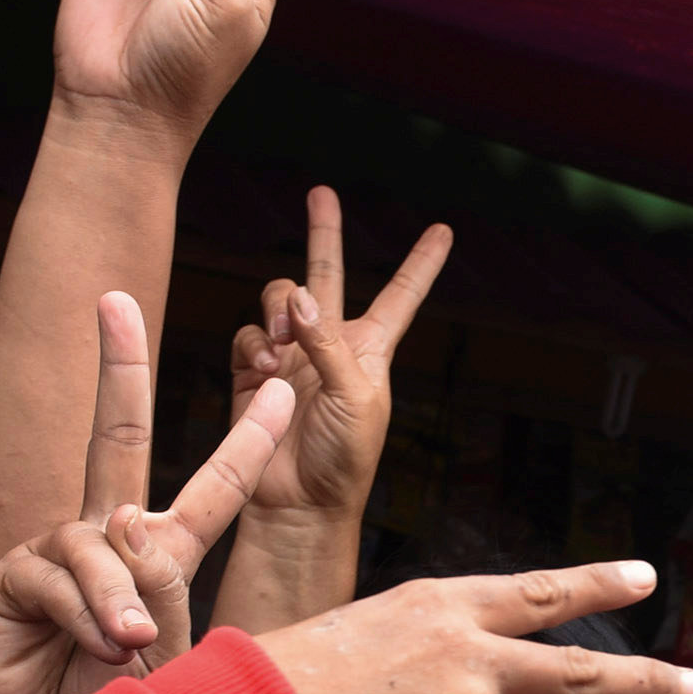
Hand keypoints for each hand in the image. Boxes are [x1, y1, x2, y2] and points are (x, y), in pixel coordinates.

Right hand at [0, 296, 295, 693]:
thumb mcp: (165, 656)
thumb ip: (159, 596)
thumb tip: (124, 525)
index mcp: (160, 551)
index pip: (213, 489)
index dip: (248, 441)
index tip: (280, 388)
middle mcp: (106, 536)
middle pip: (115, 436)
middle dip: (117, 366)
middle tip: (114, 300)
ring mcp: (56, 549)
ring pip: (100, 542)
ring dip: (118, 597)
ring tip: (128, 645)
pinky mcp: (12, 575)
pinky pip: (60, 578)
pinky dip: (84, 614)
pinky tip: (97, 644)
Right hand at [231, 188, 451, 541]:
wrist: (299, 502)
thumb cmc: (343, 458)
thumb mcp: (354, 397)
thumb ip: (327, 343)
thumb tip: (299, 296)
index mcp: (371, 349)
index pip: (401, 294)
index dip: (421, 262)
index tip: (444, 230)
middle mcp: (332, 344)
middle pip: (327, 274)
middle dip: (323, 232)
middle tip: (321, 192)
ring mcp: (291, 355)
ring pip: (278, 298)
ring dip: (277, 310)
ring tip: (284, 344)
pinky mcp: (254, 371)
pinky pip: (248, 335)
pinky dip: (254, 345)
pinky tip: (265, 370)